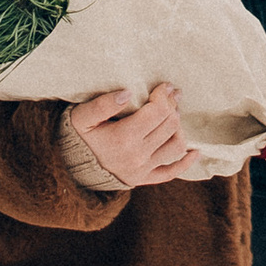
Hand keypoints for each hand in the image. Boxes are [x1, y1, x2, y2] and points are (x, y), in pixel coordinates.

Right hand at [63, 81, 203, 186]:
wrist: (70, 167)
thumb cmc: (78, 136)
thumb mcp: (82, 116)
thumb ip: (102, 104)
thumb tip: (128, 93)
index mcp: (123, 139)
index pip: (157, 113)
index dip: (165, 96)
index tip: (164, 85)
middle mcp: (137, 156)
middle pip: (169, 126)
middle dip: (173, 106)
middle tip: (171, 94)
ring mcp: (143, 170)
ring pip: (176, 147)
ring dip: (179, 128)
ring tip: (172, 115)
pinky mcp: (144, 180)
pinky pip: (171, 173)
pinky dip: (186, 162)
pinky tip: (195, 151)